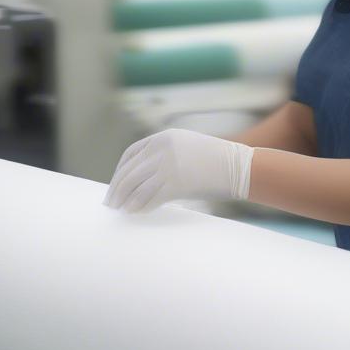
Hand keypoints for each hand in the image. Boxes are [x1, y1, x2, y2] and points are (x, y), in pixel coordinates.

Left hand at [102, 128, 253, 212]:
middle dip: (116, 189)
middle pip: (129, 171)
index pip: (130, 153)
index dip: (119, 171)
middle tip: (110, 202)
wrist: (239, 166)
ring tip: (120, 210)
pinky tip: (135, 212)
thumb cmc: (216, 160)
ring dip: (125, 200)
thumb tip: (144, 175)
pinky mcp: (175, 184)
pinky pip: (149, 198)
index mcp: (163, 138)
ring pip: (135, 186)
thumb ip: (165, 155)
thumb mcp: (187, 146)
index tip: (115, 183)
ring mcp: (168, 167)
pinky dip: (139, 206)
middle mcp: (162, 150)